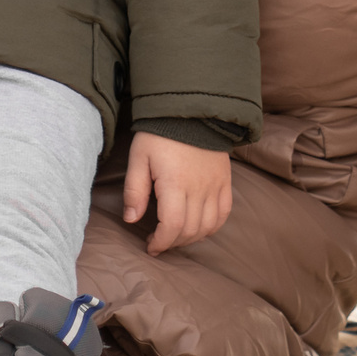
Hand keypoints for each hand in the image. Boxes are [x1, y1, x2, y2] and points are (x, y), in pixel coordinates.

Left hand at [124, 132, 232, 253]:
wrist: (191, 110)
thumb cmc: (160, 134)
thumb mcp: (139, 158)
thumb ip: (135, 190)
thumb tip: (131, 220)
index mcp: (174, 184)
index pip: (172, 226)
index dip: (161, 242)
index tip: (150, 246)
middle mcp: (198, 188)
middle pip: (189, 230)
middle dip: (173, 242)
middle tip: (160, 241)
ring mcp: (215, 185)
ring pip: (208, 226)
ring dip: (192, 238)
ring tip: (177, 235)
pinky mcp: (225, 181)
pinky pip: (224, 212)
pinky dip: (213, 226)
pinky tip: (200, 228)